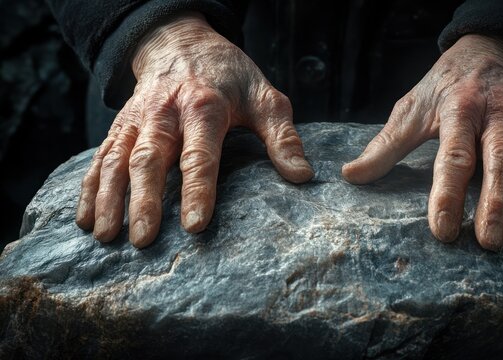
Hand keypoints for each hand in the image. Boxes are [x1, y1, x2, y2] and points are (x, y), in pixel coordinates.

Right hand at [76, 13, 312, 247]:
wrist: (181, 42)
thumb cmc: (229, 76)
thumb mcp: (265, 97)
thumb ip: (283, 137)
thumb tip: (302, 176)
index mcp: (204, 107)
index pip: (200, 155)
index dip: (197, 190)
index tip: (195, 225)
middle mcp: (165, 113)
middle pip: (150, 159)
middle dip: (143, 201)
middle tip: (143, 240)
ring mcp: (138, 120)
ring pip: (118, 159)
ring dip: (109, 198)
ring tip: (105, 236)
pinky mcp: (121, 126)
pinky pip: (100, 156)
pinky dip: (90, 186)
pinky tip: (85, 217)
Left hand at [342, 34, 502, 249]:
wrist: (491, 50)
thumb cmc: (445, 87)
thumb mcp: (411, 108)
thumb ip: (385, 145)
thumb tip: (351, 176)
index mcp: (458, 110)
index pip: (454, 155)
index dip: (448, 193)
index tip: (443, 231)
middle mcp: (497, 114)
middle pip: (501, 159)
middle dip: (498, 202)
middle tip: (490, 243)